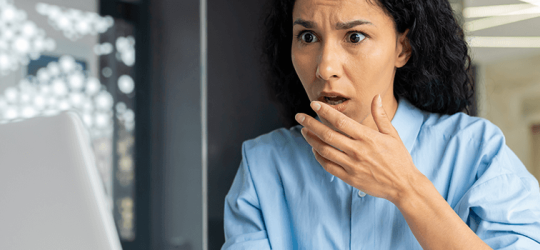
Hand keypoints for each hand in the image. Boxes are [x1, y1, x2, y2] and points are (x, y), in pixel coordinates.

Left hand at [295, 95, 422, 202]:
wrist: (403, 186)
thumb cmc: (398, 158)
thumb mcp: (392, 135)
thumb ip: (380, 116)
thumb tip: (376, 97)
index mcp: (368, 137)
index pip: (341, 121)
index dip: (325, 112)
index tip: (313, 104)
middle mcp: (357, 151)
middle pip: (327, 135)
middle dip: (310, 124)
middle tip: (299, 116)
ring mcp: (352, 165)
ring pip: (324, 150)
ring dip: (311, 140)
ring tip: (304, 131)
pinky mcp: (349, 178)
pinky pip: (328, 166)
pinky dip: (318, 156)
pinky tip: (314, 149)